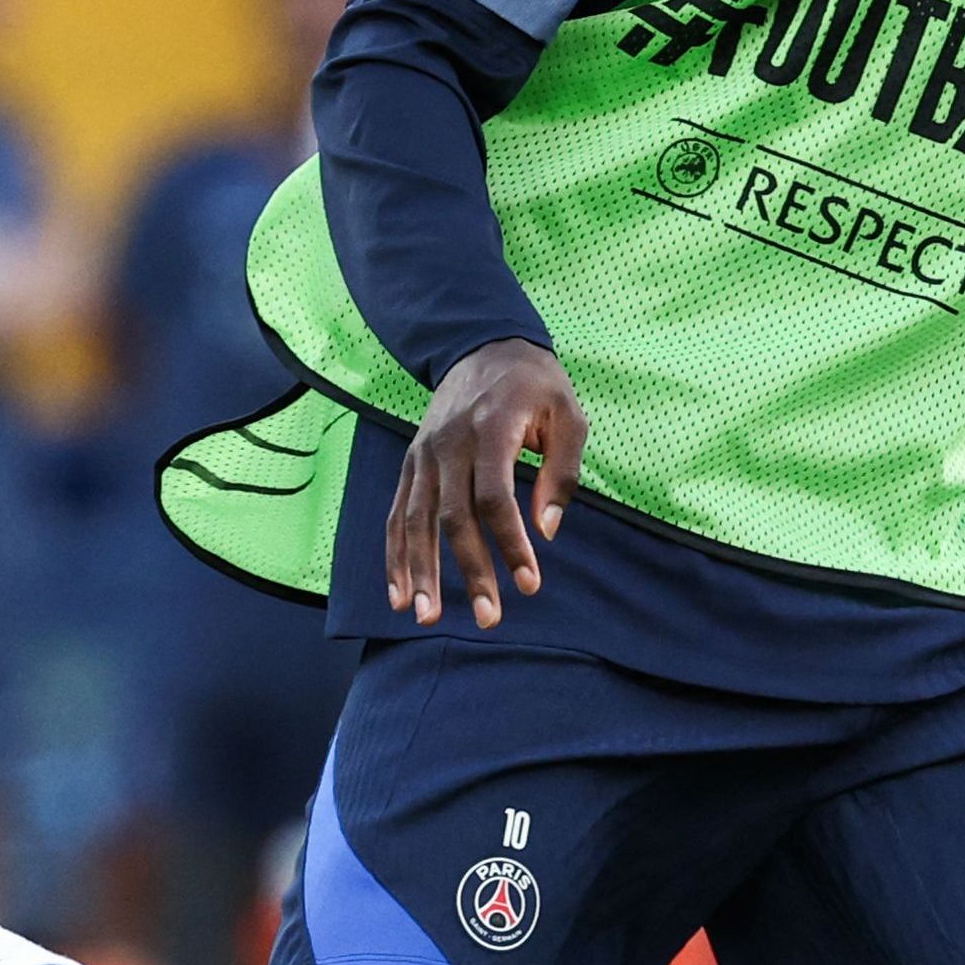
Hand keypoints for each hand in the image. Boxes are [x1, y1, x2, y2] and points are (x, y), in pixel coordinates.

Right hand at [384, 338, 584, 627]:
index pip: (494, 497)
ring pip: (416, 520)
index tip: (529, 583)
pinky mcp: (411, 463)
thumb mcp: (569, 416)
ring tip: (427, 617)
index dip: (510, 543)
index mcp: (490, 427)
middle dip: (470, 571)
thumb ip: (562, 472)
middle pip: (452, 516)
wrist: (484, 346)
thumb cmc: (536, 386)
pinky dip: (395, 554)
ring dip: (421, 572)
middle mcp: (448, 442)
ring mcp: (424, 453)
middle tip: (490, 618)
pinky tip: (400, 594)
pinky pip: (398, 513)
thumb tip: (548, 531)